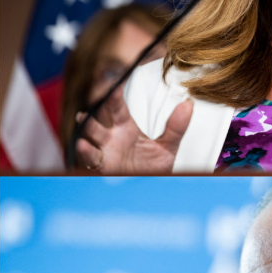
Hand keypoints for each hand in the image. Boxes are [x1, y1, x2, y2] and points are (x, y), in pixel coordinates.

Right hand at [74, 87, 191, 173]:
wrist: (149, 191)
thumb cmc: (153, 168)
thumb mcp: (168, 148)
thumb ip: (176, 127)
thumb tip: (188, 105)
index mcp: (125, 126)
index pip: (117, 105)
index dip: (114, 94)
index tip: (114, 81)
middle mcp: (111, 136)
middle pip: (99, 115)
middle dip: (95, 105)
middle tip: (96, 93)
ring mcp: (104, 150)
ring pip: (91, 133)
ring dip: (86, 125)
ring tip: (82, 117)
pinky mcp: (102, 166)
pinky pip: (91, 158)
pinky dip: (86, 152)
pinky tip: (83, 145)